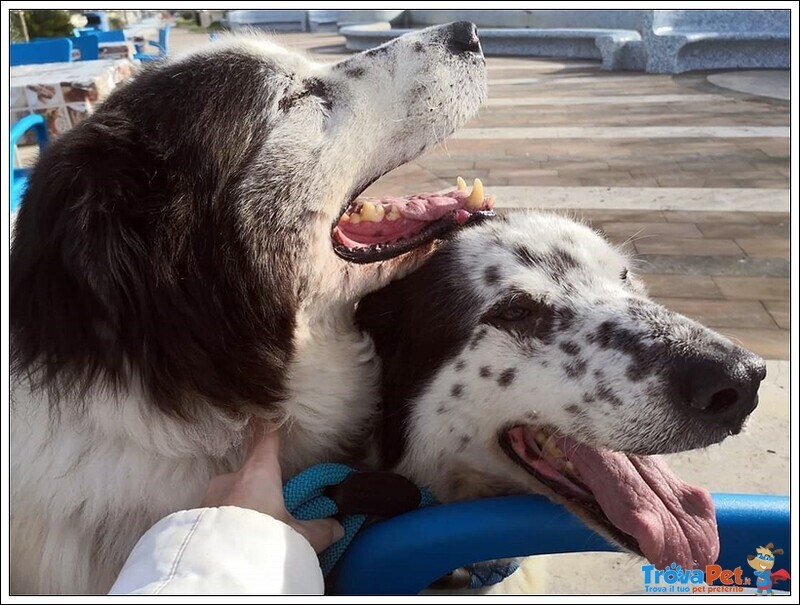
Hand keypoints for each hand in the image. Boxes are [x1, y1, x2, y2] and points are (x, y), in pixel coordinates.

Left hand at [201, 420, 343, 552]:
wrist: (219, 567)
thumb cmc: (261, 539)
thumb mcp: (298, 537)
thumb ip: (318, 530)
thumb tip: (337, 528)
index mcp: (258, 472)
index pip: (265, 439)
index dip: (267, 426)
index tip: (265, 413)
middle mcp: (231, 479)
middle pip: (246, 473)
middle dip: (256, 486)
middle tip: (267, 505)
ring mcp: (209, 499)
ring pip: (228, 496)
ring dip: (239, 509)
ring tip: (250, 530)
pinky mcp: (194, 520)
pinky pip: (214, 516)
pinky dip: (224, 524)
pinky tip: (232, 541)